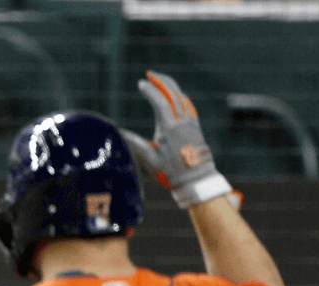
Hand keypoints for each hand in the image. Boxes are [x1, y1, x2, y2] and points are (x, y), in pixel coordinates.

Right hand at [120, 70, 233, 208]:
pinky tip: (175, 95)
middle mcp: (182, 122)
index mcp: (170, 129)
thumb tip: (121, 133)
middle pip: (173, 94)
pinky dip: (179, 97)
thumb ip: (137, 144)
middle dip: (161, 81)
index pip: (161, 103)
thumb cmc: (172, 172)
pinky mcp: (195, 126)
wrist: (197, 178)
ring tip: (160, 80)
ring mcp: (191, 123)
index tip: (141, 84)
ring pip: (181, 98)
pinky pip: (188, 106)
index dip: (151, 91)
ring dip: (170, 87)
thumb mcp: (151, 159)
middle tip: (150, 74)